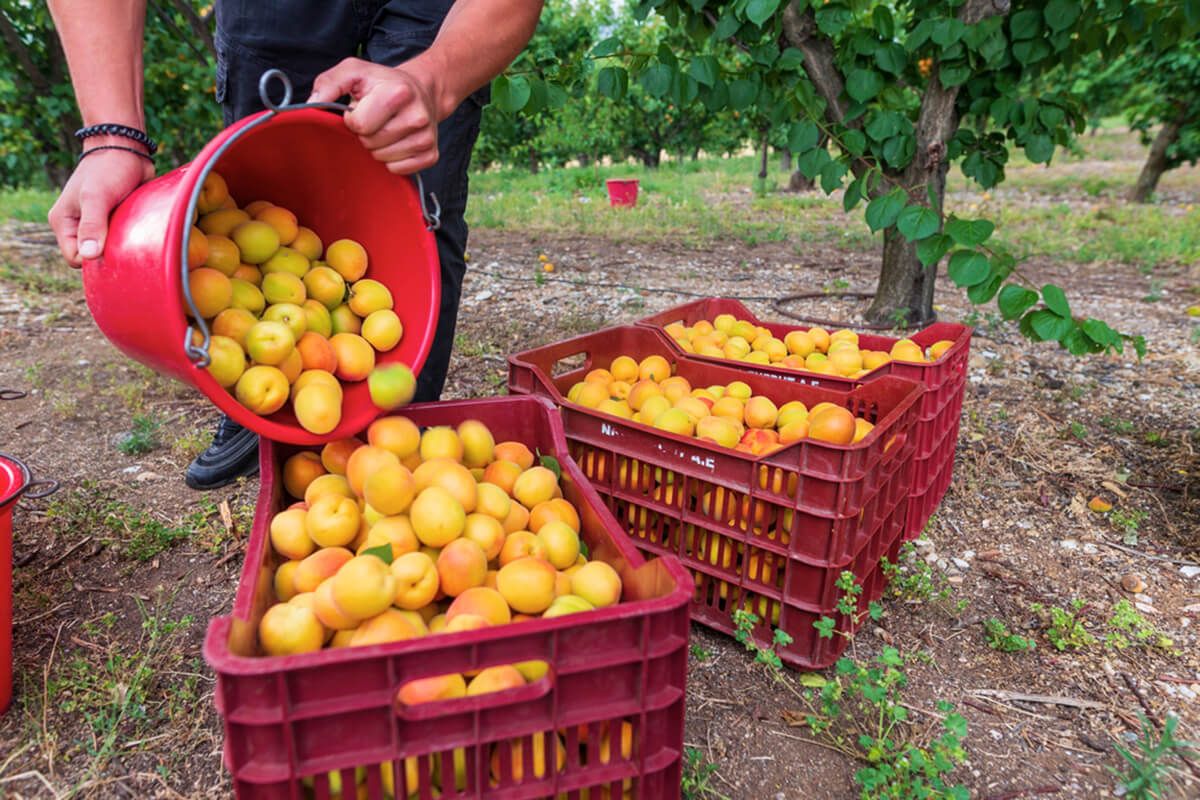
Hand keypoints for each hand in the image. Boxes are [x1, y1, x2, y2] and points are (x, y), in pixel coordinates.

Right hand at [48, 147, 153, 266]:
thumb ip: (92, 225)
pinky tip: (138, 230)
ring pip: (109, 250)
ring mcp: (96, 224)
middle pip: (93, 257)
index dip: (94, 260)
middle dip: (109, 254)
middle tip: (126, 240)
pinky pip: (121, 239)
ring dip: (121, 246)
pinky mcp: (114, 220)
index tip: (113, 249)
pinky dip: (130, 238)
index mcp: (63, 223)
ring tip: (132, 231)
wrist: (125, 148)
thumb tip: (89, 256)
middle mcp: (77, 226)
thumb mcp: (96, 197)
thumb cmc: (108, 169)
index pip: (75, 258)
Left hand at [308, 57, 444, 174]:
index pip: (360, 125)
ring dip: (378, 147)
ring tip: (386, 128)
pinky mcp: (431, 155)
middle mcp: (417, 116)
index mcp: (398, 93)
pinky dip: (392, 160)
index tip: (361, 109)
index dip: (353, 119)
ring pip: (383, 159)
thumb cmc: (384, 83)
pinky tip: (396, 142)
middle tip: (375, 119)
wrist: (423, 90)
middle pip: (371, 144)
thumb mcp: (354, 71)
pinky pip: (398, 170)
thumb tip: (312, 103)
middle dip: (366, 134)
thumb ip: (329, 83)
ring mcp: (426, 138)